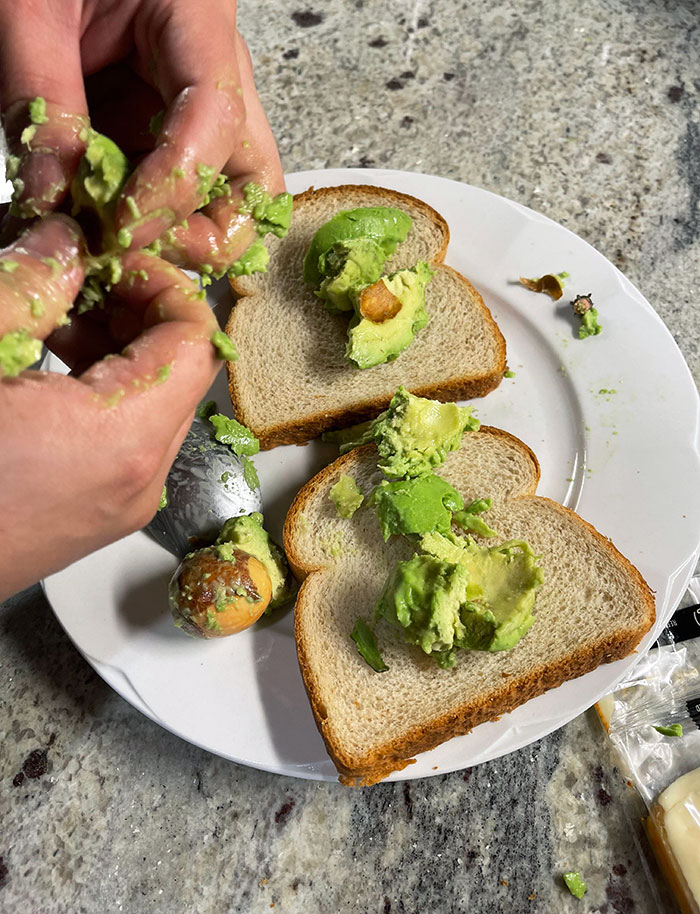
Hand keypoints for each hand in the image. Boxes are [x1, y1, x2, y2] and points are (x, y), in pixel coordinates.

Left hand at [0, 0, 283, 273]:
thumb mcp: (25, 7)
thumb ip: (40, 100)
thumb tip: (52, 202)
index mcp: (197, 19)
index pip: (214, 122)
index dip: (171, 188)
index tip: (120, 226)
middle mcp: (216, 73)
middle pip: (255, 183)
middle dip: (209, 235)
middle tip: (140, 246)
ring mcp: (194, 109)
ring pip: (227, 200)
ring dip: (179, 238)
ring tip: (115, 241)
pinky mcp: (164, 129)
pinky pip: (177, 196)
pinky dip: (146, 226)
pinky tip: (102, 227)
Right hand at [0, 217, 219, 599]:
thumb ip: (28, 285)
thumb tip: (65, 242)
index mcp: (121, 438)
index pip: (196, 342)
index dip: (165, 286)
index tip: (118, 261)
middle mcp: (138, 479)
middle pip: (182, 374)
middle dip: (141, 315)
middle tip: (85, 282)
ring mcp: (121, 507)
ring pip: (157, 408)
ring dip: (122, 353)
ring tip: (57, 326)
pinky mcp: (97, 519)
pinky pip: (129, 442)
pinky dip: (106, 396)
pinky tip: (50, 375)